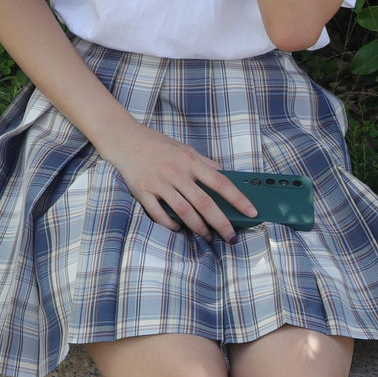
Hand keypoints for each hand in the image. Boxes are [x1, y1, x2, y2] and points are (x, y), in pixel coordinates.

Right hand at [102, 122, 258, 240]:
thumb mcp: (185, 149)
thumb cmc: (158, 145)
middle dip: (221, 223)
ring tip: (208, 237)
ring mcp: (159, 183)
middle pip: (204, 203)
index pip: (221, 182)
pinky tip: (178, 230)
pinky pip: (158, 214)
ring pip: (184, 212)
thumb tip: (225, 176)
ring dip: (198, 228)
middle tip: (231, 237)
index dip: (238, 199)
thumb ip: (205, 164)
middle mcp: (177, 173)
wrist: (125, 139)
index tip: (252, 212)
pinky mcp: (142, 192)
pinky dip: (170, 225)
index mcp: (191, 161)